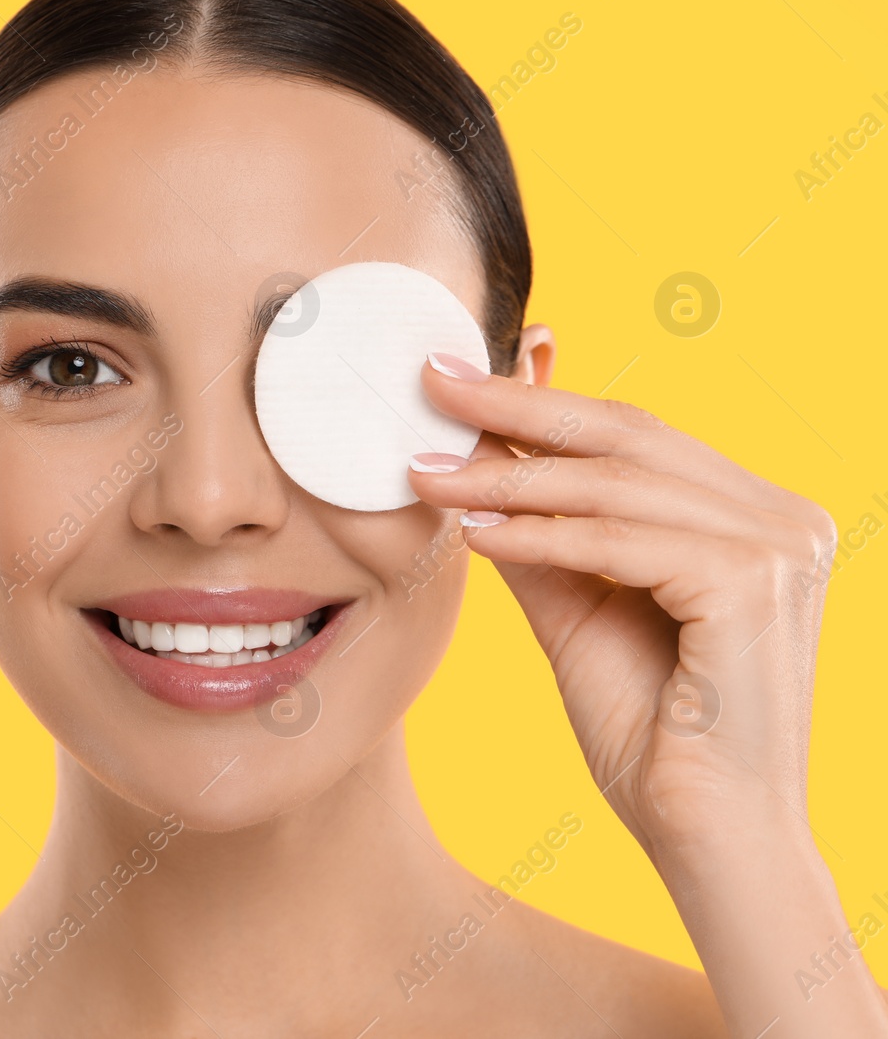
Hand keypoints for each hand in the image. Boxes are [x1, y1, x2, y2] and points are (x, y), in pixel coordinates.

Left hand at [408, 352, 838, 859]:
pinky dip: (539, 534)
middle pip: (628, 435)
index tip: (461, 375)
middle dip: (519, 406)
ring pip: (615, 485)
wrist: (703, 834)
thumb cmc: (648, 731)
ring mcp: (779, 547)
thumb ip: (539, 533)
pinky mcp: (752, 585)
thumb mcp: (577, 607)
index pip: (636, 435)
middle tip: (433, 385)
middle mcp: (781, 518)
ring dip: (507, 478)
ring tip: (427, 474)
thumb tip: (471, 465)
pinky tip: (474, 533)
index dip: (544, 398)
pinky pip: (619, 541)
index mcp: (754, 516)